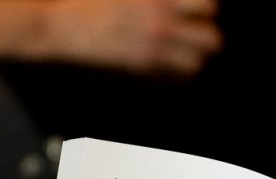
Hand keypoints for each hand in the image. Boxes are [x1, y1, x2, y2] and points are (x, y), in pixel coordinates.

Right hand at [47, 0, 222, 74]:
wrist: (64, 24)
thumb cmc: (90, 1)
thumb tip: (176, 3)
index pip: (208, 4)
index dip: (206, 7)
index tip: (198, 8)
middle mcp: (161, 21)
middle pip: (211, 37)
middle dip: (206, 33)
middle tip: (195, 29)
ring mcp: (152, 46)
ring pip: (198, 61)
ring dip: (195, 53)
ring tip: (184, 47)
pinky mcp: (141, 65)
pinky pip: (176, 75)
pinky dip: (179, 69)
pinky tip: (170, 61)